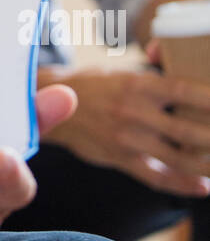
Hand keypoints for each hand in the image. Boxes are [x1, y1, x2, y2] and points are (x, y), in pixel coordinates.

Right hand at [45, 61, 209, 195]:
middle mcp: (134, 112)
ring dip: (207, 165)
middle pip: (187, 130)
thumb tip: (172, 54)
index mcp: (137, 84)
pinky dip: (183, 185)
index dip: (209, 99)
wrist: (47, 104)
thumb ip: (151, 69)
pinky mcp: (120, 159)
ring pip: (178, 158)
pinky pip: (157, 177)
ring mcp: (128, 138)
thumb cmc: (93, 84)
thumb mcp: (121, 69)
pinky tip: (203, 187)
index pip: (182, 90)